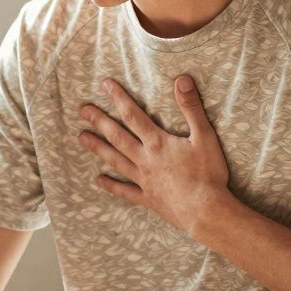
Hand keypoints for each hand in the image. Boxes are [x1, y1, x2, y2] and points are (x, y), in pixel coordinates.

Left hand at [78, 75, 232, 237]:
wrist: (206, 211)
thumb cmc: (208, 174)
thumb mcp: (205, 136)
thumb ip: (191, 108)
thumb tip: (182, 79)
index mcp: (158, 143)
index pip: (133, 116)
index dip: (118, 99)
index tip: (104, 86)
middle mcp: (145, 160)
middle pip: (117, 137)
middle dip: (100, 121)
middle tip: (83, 110)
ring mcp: (144, 181)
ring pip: (116, 161)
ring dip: (98, 149)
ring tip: (81, 138)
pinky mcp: (148, 199)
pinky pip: (125, 191)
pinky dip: (111, 185)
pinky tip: (99, 180)